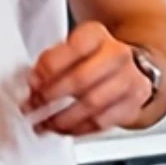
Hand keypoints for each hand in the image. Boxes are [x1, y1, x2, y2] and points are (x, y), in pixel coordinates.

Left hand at [25, 21, 154, 135]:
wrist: (128, 69)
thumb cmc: (92, 59)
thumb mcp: (71, 48)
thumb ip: (51, 61)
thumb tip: (34, 82)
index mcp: (97, 35)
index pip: (74, 48)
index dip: (50, 67)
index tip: (32, 82)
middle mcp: (117, 54)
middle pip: (81, 79)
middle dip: (51, 96)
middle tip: (33, 106)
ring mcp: (129, 79)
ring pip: (92, 104)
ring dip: (62, 119)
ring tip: (44, 124)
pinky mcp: (133, 104)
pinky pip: (102, 122)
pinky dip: (78, 129)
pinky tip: (64, 129)